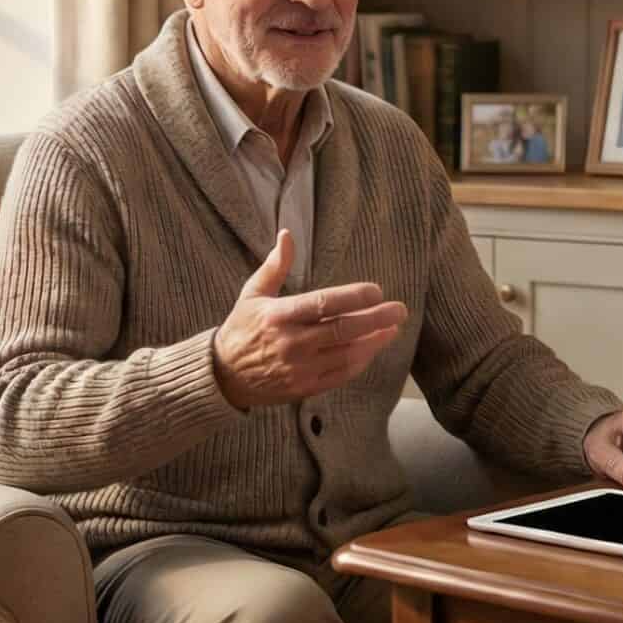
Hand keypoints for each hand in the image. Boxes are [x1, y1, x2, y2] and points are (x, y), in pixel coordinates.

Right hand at [210, 230, 407, 410]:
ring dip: (374, 341)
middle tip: (400, 310)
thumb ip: (275, 266)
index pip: (324, 304)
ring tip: (393, 328)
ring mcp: (299, 368)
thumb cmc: (241, 328)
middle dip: (376, 319)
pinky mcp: (304, 388)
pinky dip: (360, 362)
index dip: (353, 297)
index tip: (377, 290)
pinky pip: (340, 374)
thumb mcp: (253, 293)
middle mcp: (291, 343)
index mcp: (279, 316)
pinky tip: (373, 348)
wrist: (222, 376)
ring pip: (347, 354)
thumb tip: (286, 234)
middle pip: (343, 329)